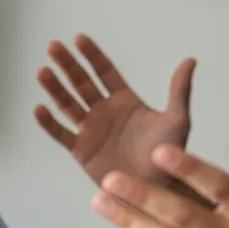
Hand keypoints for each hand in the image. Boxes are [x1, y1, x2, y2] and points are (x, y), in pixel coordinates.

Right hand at [35, 34, 195, 185]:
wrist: (157, 189)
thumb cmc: (168, 155)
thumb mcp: (177, 120)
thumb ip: (179, 91)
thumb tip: (190, 60)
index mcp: (124, 101)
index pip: (104, 72)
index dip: (91, 55)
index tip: (78, 38)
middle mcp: (104, 111)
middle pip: (81, 83)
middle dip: (67, 64)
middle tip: (53, 46)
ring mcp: (91, 130)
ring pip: (67, 104)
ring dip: (54, 88)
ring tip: (42, 71)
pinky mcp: (81, 151)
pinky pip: (61, 134)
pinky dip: (49, 123)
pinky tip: (38, 109)